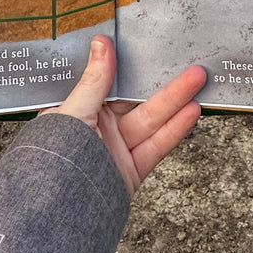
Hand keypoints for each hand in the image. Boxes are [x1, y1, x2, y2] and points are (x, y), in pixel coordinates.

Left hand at [41, 35, 204, 196]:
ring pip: (151, 120)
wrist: (58, 208)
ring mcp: (116, 149)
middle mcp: (99, 128)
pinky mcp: (131, 171)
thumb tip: (101, 44)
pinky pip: (156, 146)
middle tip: (187, 64)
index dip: (131, 67)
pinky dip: (175, 129)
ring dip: (176, 101)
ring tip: (197, 80)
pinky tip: (191, 112)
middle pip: (136, 100)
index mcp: (78, 110)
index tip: (151, 49)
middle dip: (163, 83)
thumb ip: (94, 81)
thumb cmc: (55, 158)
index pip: (109, 83)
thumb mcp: (73, 111)